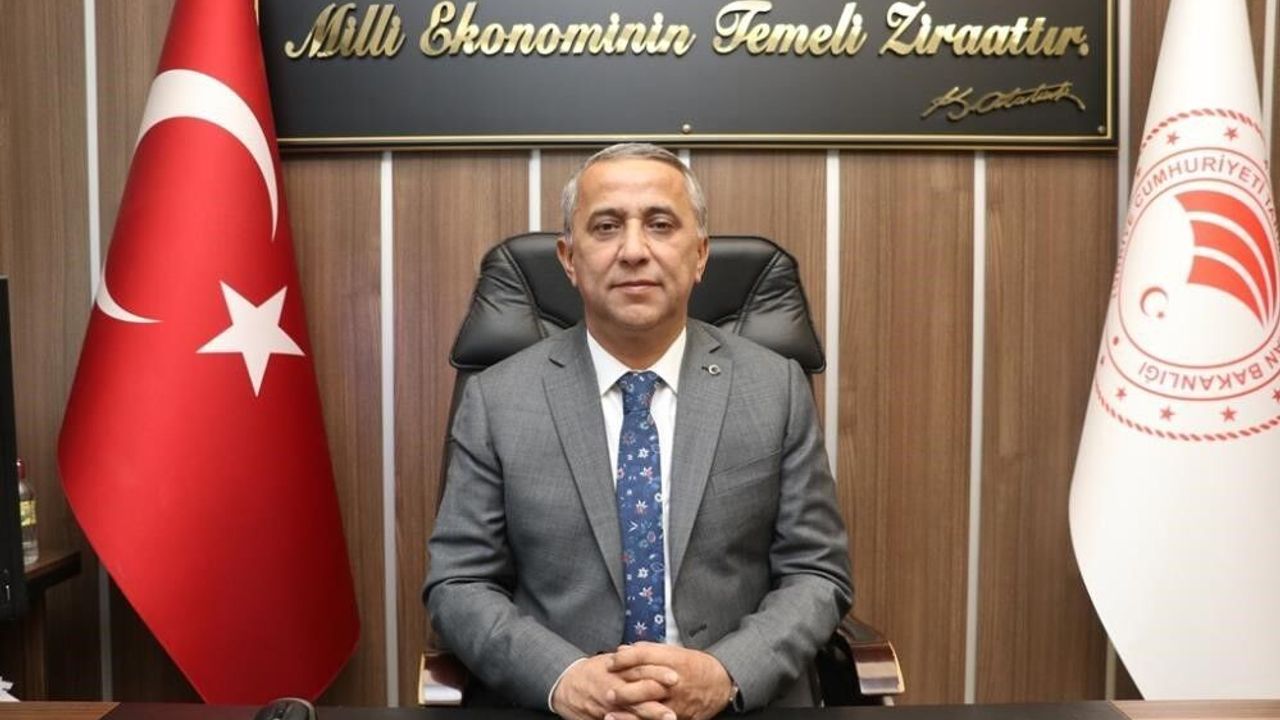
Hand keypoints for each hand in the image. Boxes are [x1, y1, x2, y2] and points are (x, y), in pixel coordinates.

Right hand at [552, 654, 676, 719]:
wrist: (565, 686)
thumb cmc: (591, 672)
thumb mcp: (609, 660)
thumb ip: (631, 659)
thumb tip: (654, 652)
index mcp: (617, 670)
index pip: (641, 670)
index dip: (658, 673)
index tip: (675, 677)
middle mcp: (614, 689)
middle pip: (638, 694)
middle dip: (656, 700)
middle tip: (675, 706)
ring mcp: (608, 707)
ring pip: (631, 712)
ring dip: (649, 716)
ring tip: (668, 718)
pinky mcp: (603, 718)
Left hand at [609, 643, 733, 719]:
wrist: (722, 683)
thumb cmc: (696, 666)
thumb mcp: (675, 652)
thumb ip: (649, 651)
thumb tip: (623, 650)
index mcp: (674, 660)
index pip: (645, 656)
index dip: (625, 658)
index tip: (610, 661)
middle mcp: (675, 680)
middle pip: (646, 681)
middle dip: (625, 687)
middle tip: (607, 691)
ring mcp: (678, 700)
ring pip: (650, 706)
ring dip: (628, 711)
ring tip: (609, 712)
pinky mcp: (681, 716)